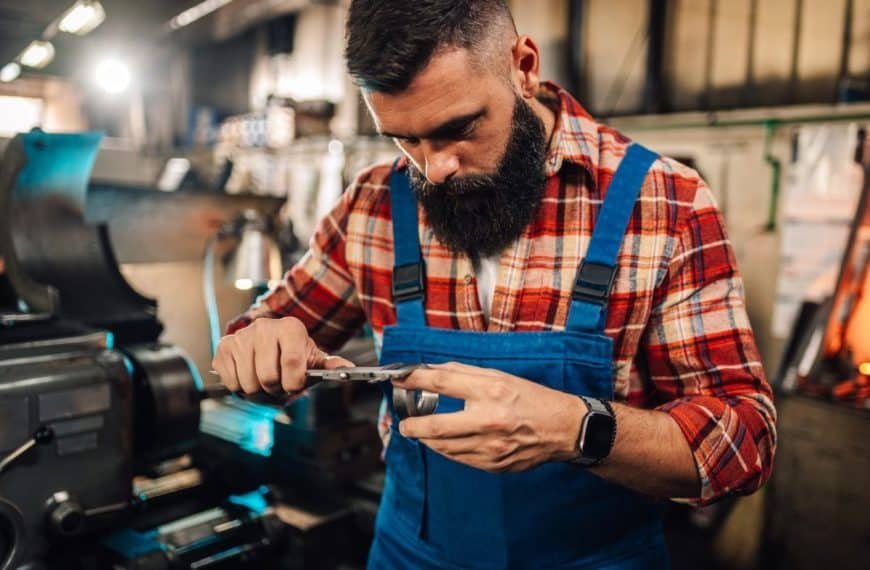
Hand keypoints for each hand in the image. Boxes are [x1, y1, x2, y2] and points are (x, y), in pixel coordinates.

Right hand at [211, 316, 352, 394]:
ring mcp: (242, 336)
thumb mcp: (314, 359)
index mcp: (291, 328)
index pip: (292, 363)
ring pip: (248, 383)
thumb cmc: (294, 355)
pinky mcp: (224, 347)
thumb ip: (330, 366)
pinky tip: (249, 377)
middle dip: (275, 391)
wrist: (268, 345)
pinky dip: (240, 388)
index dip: (294, 383)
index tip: (295, 386)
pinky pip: (231, 382)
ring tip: (265, 384)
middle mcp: (265, 327)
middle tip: (279, 387)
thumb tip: (350, 369)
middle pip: (268, 377)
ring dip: (258, 393)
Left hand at [395, 362, 586, 472]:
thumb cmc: (531, 398)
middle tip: (404, 424)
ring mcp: (491, 446)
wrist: (563, 429)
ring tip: (421, 431)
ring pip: (445, 447)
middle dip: (413, 426)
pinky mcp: (494, 465)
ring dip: (428, 439)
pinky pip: (460, 459)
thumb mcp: (500, 376)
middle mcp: (490, 419)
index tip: (400, 380)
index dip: (415, 380)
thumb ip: (464, 373)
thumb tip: (432, 371)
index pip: (443, 382)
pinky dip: (447, 450)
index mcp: (491, 391)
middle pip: (436, 426)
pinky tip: (445, 442)